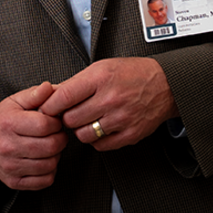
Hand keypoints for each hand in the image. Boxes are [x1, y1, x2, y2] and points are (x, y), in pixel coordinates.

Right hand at [0, 81, 67, 189]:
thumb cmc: (4, 120)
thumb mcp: (16, 101)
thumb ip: (35, 94)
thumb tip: (49, 88)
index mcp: (9, 123)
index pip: (45, 125)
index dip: (56, 122)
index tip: (55, 121)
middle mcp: (7, 147)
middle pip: (50, 146)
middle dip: (60, 138)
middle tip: (57, 134)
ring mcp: (10, 167)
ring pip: (50, 164)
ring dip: (56, 155)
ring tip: (50, 146)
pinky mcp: (14, 182)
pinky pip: (45, 180)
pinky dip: (50, 171)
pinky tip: (44, 160)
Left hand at [39, 58, 177, 150]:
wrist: (165, 84)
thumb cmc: (132, 73)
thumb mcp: (102, 67)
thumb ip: (76, 82)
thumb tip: (51, 94)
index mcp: (100, 78)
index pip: (63, 97)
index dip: (50, 106)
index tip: (47, 108)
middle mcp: (110, 98)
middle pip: (70, 119)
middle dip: (67, 117)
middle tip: (71, 113)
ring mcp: (121, 118)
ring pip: (83, 135)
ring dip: (81, 129)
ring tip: (87, 120)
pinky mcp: (130, 134)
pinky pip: (100, 145)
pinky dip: (96, 139)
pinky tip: (100, 127)